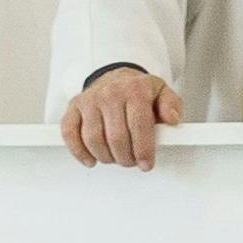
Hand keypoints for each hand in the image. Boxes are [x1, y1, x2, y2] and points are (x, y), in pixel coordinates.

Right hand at [62, 64, 182, 168]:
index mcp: (134, 89)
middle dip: (126, 158)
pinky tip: (91, 160)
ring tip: (115, 158)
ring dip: (106, 157)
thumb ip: (171, 105)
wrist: (116, 77)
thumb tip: (172, 119)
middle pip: (116, 137)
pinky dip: (79, 152)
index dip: (143, 150)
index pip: (139, 125)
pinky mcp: (74, 108)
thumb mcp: (162, 93)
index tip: (146, 164)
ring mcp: (89, 100)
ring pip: (93, 140)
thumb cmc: (138, 90)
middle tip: (131, 161)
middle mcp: (110, 93)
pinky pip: (69, 134)